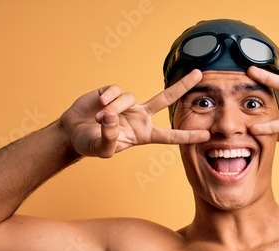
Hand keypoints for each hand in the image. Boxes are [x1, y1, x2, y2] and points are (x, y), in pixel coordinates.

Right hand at [59, 70, 210, 157]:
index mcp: (142, 134)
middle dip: (182, 86)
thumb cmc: (90, 144)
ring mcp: (127, 103)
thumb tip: (114, 118)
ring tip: (100, 120)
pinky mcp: (112, 92)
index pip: (169, 136)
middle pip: (165, 99)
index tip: (206, 135)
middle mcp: (139, 116)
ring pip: (130, 98)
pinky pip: (116, 90)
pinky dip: (108, 98)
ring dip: (114, 109)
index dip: (187, 136)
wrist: (72, 132)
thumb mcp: (102, 149)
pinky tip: (99, 104)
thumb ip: (110, 138)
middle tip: (200, 74)